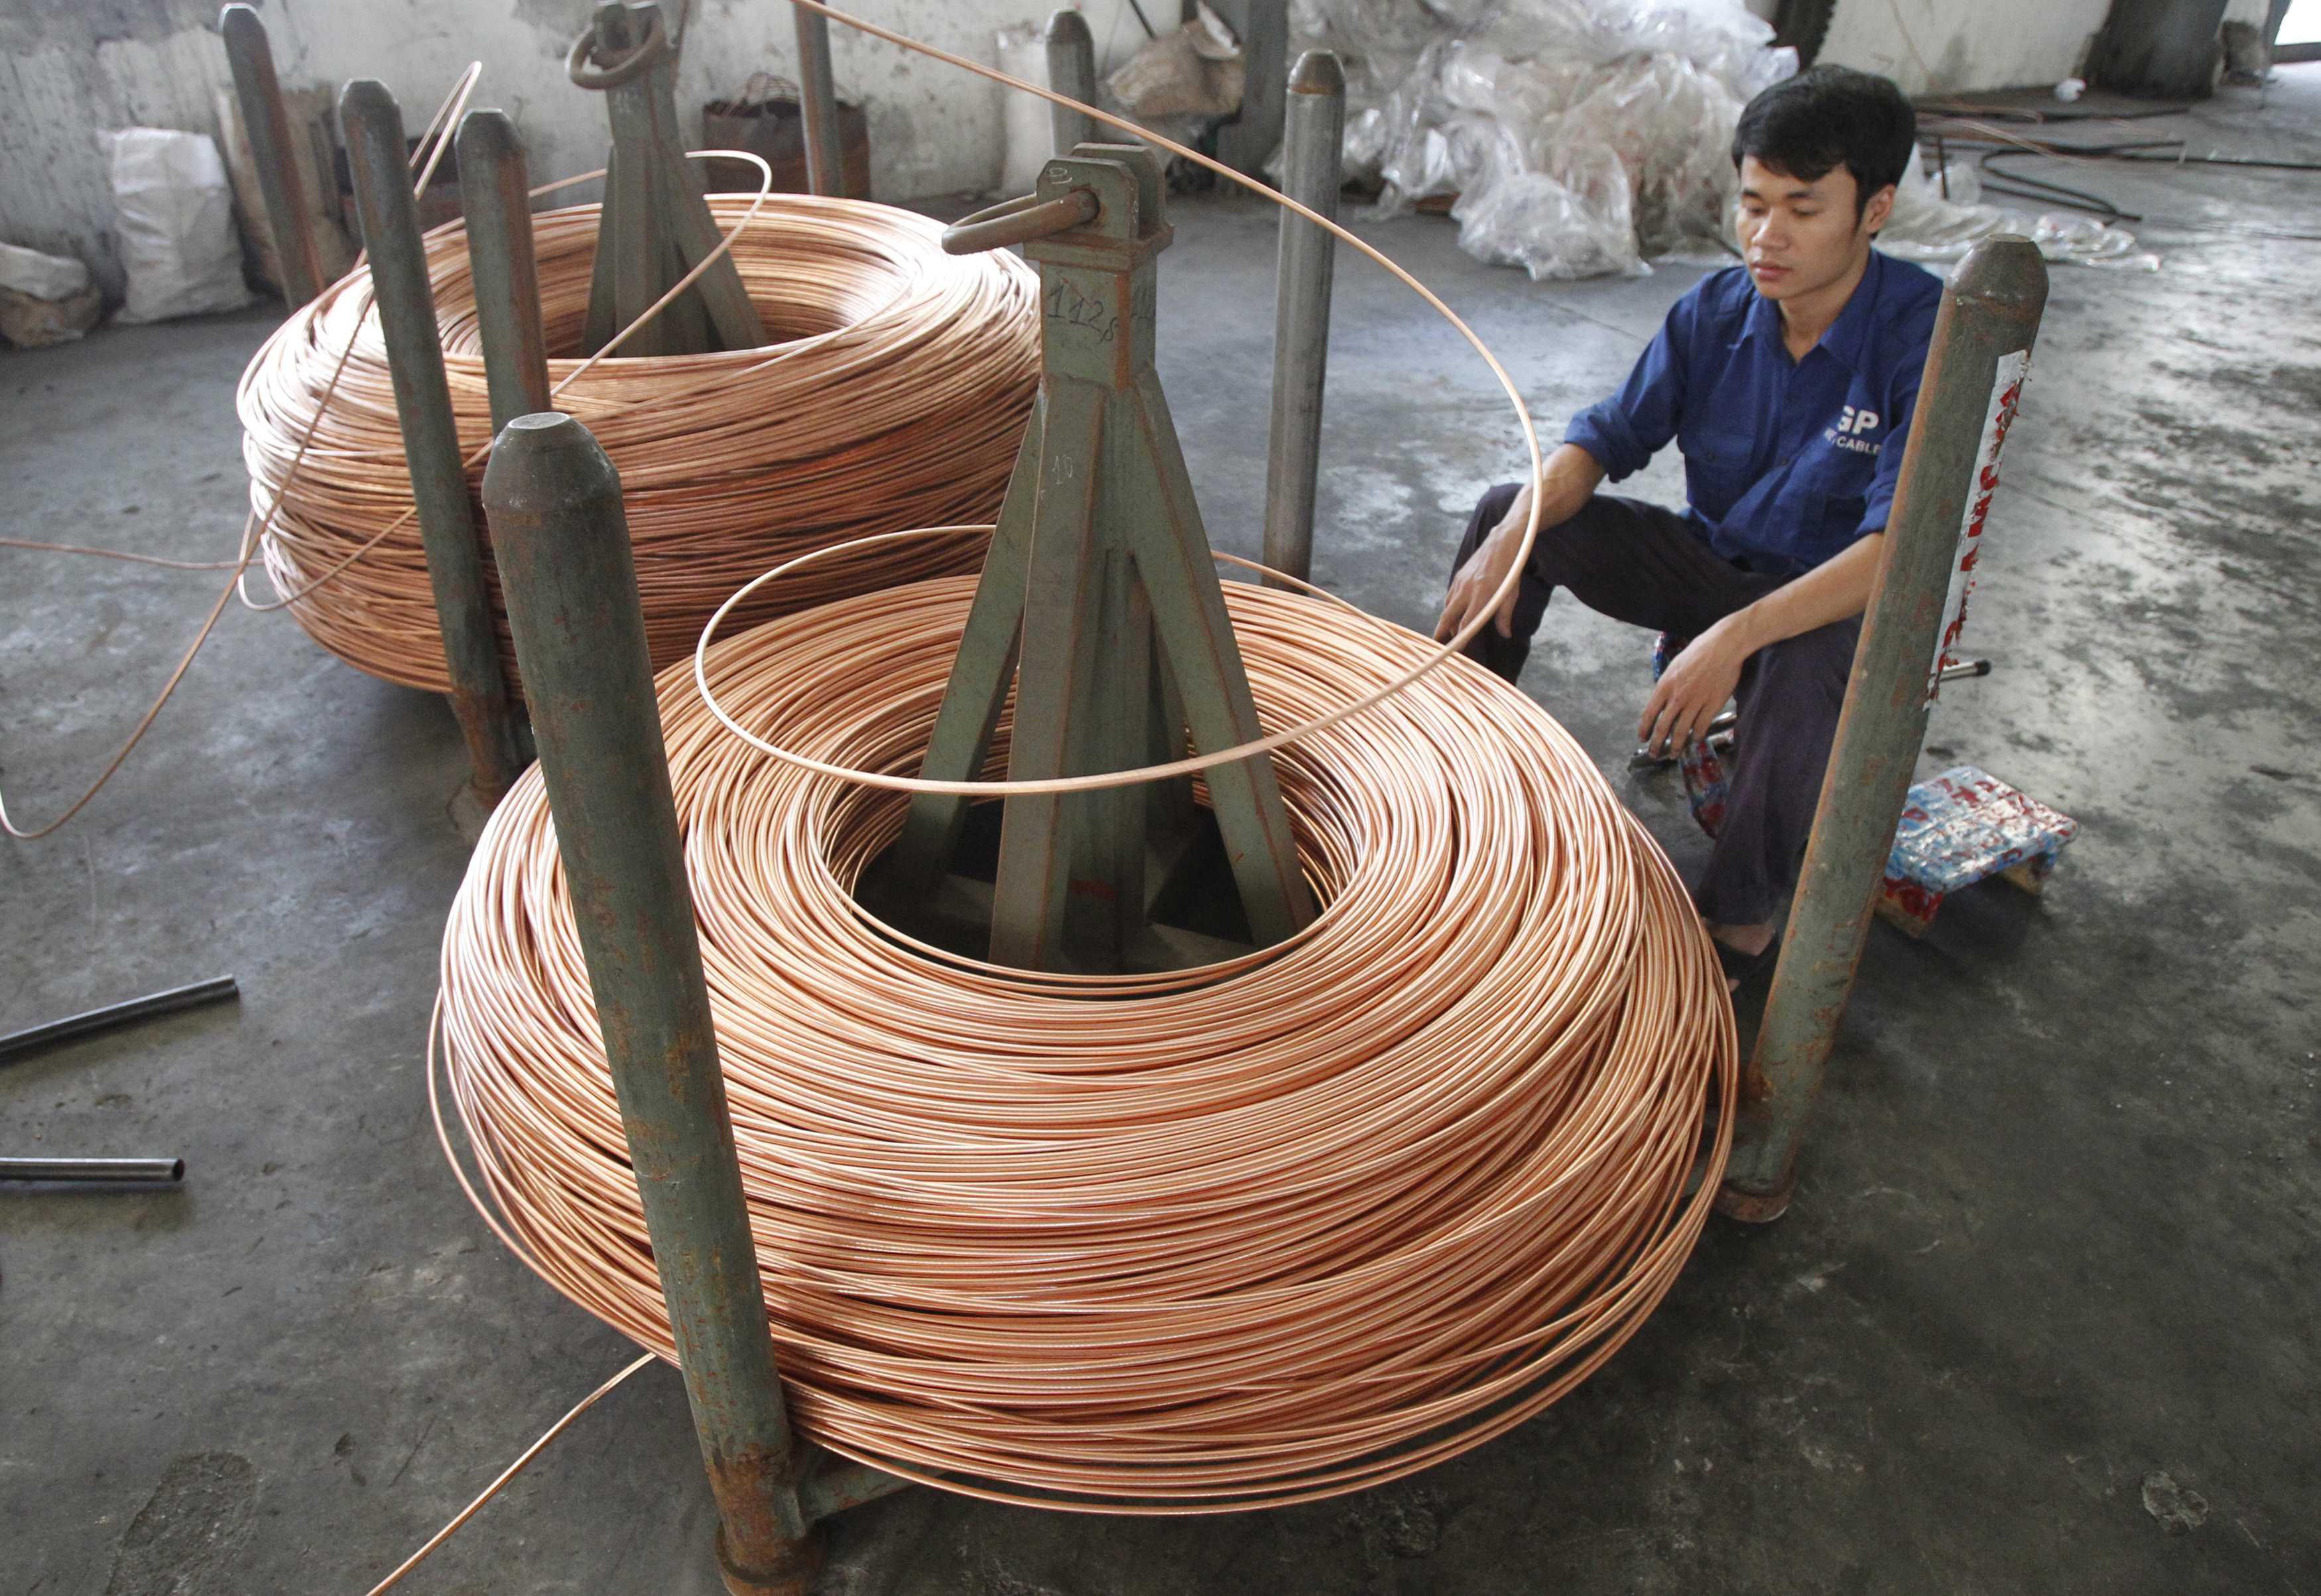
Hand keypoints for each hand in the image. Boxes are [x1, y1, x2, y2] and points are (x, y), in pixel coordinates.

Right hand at [1435, 488, 1530, 643]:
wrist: (1502, 542)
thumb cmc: (1510, 570)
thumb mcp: (1511, 594)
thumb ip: (1505, 615)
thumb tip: (1505, 634)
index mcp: (1482, 594)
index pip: (1467, 622)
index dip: (1461, 638)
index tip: (1457, 649)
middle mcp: (1467, 589)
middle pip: (1449, 616)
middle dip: (1442, 631)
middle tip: (1437, 643)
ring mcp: (1461, 582)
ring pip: (1448, 606)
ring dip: (1448, 620)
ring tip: (1450, 631)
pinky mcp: (1459, 576)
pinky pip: (1451, 595)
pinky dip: (1451, 606)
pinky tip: (1455, 612)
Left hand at [1638, 617, 1751, 756]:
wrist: (1724, 646)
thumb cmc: (1700, 650)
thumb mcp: (1675, 665)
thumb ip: (1668, 683)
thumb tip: (1664, 697)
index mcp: (1665, 685)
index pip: (1649, 713)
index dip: (1644, 729)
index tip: (1642, 738)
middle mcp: (1677, 697)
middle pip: (1663, 727)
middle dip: (1656, 744)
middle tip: (1654, 754)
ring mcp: (1695, 702)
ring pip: (1681, 731)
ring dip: (1676, 746)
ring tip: (1673, 754)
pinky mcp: (1713, 704)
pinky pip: (1702, 726)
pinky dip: (1697, 736)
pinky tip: (1696, 740)